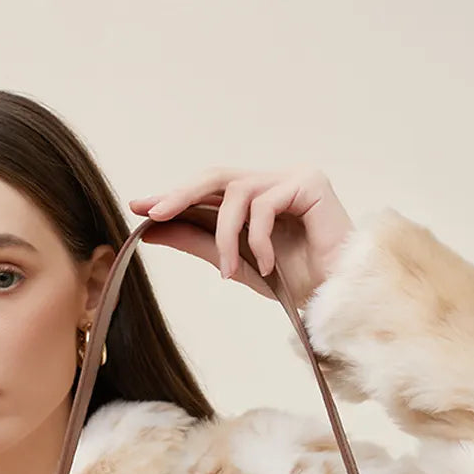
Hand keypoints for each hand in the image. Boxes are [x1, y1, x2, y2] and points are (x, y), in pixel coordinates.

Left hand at [129, 166, 354, 306]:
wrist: (335, 298)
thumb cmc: (293, 282)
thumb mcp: (233, 263)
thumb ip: (196, 241)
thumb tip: (150, 230)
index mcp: (256, 197)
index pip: (208, 189)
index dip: (174, 195)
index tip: (138, 207)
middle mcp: (273, 181)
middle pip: (217, 176)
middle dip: (182, 194)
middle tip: (154, 214)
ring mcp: (293, 178)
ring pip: (237, 193)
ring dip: (225, 237)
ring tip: (230, 271)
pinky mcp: (311, 183)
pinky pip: (265, 205)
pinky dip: (259, 240)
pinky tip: (269, 265)